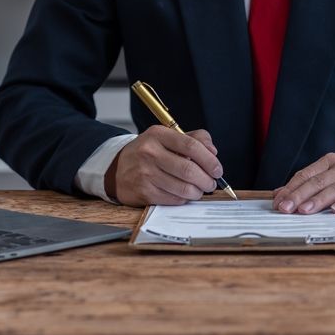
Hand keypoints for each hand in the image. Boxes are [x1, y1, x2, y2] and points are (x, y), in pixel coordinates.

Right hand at [105, 126, 222, 206]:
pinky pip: (174, 200)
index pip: (191, 146)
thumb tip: (213, 151)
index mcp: (158, 135)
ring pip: (183, 188)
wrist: (116, 169)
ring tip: (199, 189)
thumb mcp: (167, 137)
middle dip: (207, 180)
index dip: (209, 160)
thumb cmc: (148, 153)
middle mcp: (150, 153)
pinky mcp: (144, 192)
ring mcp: (145, 174)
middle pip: (189, 170)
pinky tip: (184, 194)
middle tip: (211, 183)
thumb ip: (194, 139)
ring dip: (198, 192)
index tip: (217, 169)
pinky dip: (184, 199)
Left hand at [273, 153, 334, 214]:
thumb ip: (307, 182)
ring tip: (305, 210)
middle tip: (286, 208)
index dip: (291, 188)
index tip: (278, 201)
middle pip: (318, 182)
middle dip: (299, 195)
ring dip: (319, 200)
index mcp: (330, 162)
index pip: (306, 174)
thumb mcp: (331, 172)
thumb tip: (280, 193)